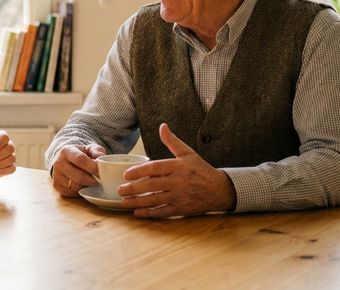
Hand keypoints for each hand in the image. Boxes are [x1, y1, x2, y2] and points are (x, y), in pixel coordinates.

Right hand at [51, 144, 105, 196]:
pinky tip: (84, 185)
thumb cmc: (81, 154)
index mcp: (67, 151)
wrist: (67, 160)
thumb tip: (101, 159)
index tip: (101, 172)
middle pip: (78, 176)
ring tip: (92, 182)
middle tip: (100, 180)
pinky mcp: (57, 185)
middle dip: (92, 180)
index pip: (80, 160)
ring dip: (87, 186)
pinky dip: (80, 191)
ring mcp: (56, 175)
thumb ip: (97, 152)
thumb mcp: (90, 149)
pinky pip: (72, 193)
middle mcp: (59, 163)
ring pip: (76, 186)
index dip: (93, 167)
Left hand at [118, 124, 235, 217]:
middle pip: (152, 185)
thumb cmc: (201, 170)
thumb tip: (162, 126)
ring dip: (138, 202)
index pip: (155, 168)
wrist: (219, 189)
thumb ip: (172, 141)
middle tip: (120, 190)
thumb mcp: (188, 153)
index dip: (139, 171)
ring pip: (155, 200)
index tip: (126, 174)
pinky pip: (163, 211)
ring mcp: (180, 196)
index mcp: (178, 166)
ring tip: (124, 202)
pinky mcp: (182, 209)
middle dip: (134, 188)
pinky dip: (150, 213)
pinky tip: (138, 213)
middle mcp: (178, 181)